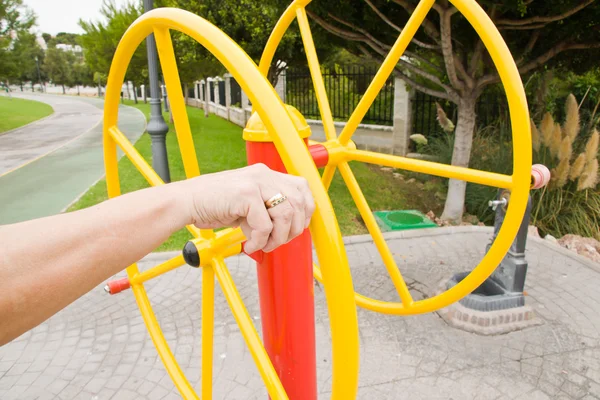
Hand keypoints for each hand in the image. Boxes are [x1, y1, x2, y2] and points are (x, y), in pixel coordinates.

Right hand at [179, 163, 315, 252]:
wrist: (186, 201)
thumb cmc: (214, 205)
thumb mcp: (247, 205)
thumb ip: (267, 211)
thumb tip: (289, 229)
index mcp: (266, 174)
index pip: (303, 188)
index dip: (305, 212)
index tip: (295, 229)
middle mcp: (264, 174)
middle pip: (299, 203)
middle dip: (293, 230)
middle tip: (276, 242)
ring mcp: (256, 182)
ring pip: (286, 215)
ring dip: (277, 238)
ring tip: (262, 245)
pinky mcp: (246, 194)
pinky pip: (265, 225)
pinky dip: (260, 241)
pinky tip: (249, 245)